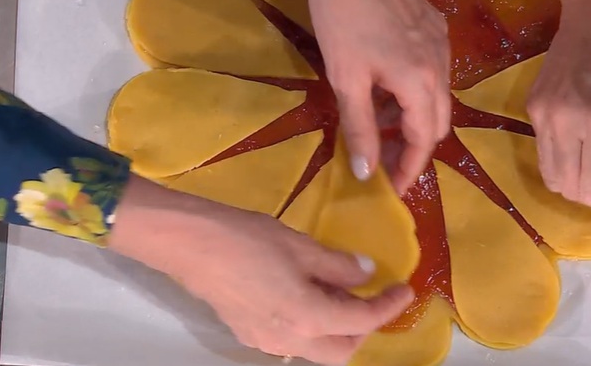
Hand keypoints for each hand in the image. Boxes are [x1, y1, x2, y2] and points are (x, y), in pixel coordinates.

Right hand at [110, 176, 413, 364]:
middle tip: (372, 297)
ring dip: (336, 328)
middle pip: (341, 351)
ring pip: (315, 349)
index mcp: (307, 317)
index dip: (388, 306)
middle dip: (363, 329)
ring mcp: (265, 341)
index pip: (362, 321)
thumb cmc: (245, 238)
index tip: (404, 289)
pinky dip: (310, 324)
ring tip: (339, 291)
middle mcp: (289, 340)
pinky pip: (291, 339)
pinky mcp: (248, 333)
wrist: (187, 243)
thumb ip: (338, 265)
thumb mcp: (300, 245)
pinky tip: (308, 293)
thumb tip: (366, 274)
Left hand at [293, 0, 450, 192]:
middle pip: (438, 122)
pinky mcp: (433, 26)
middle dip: (413, 147)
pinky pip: (432, 73)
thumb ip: (359, 128)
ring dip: (411, 119)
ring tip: (376, 129)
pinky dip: (413, 94)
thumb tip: (366, 174)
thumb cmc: (340, 17)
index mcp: (421, 82)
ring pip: (436, 97)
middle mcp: (441, 65)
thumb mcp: (345, 79)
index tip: (391, 189)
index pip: (424, 139)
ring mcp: (440, 43)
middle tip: (383, 163)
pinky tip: (383, 93)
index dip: (408, 169)